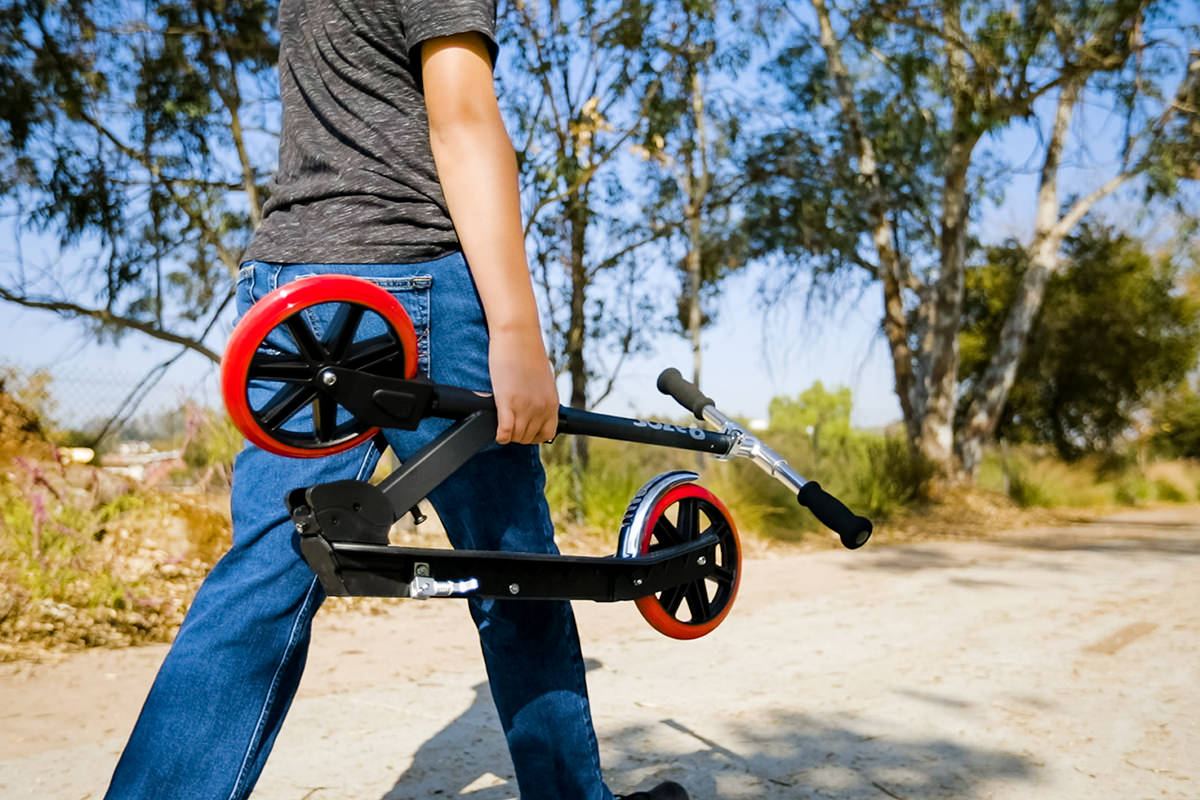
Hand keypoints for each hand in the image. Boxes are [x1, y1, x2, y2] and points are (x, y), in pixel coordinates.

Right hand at [488, 327, 558, 444]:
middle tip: (508, 425)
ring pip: (516, 437)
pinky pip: (504, 432)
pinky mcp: (508, 403)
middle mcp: (541, 408)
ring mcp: (525, 407)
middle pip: (528, 438)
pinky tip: (496, 429)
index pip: (546, 434)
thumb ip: (540, 397)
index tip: (522, 429)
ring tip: (501, 424)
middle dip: (517, 434)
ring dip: (507, 435)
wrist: (518, 334)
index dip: (532, 435)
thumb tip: (532, 407)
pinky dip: (499, 435)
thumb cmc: (527, 352)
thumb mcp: (542, 379)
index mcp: (552, 402)